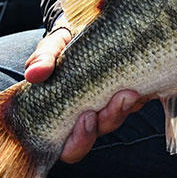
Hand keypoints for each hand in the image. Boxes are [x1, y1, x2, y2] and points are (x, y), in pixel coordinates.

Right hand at [24, 28, 149, 162]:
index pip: (70, 147)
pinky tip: (141, 85)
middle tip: (119, 99)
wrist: (83, 30)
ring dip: (124, 109)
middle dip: (109, 120)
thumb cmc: (62, 46)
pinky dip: (139, 97)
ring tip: (129, 91)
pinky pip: (136, 104)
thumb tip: (34, 74)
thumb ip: (42, 59)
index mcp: (62, 116)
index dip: (80, 141)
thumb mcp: (51, 47)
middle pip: (98, 135)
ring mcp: (106, 106)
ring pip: (116, 120)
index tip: (87, 117)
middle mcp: (86, 116)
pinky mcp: (126, 94)